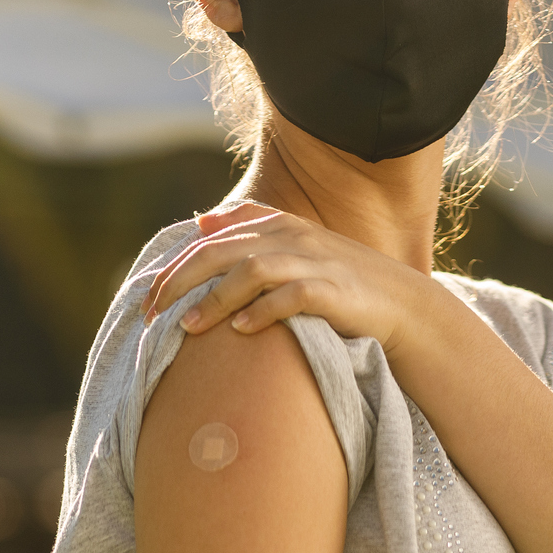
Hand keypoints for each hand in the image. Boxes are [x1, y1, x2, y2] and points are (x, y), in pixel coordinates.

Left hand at [144, 202, 438, 353]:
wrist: (403, 305)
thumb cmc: (342, 282)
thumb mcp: (295, 248)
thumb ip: (250, 233)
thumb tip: (200, 221)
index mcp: (280, 225)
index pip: (215, 237)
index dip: (178, 263)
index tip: (150, 294)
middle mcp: (293, 238)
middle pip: (222, 251)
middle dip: (181, 279)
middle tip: (153, 312)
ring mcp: (314, 263)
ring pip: (250, 271)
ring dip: (214, 299)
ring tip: (187, 327)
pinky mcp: (333, 291)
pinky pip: (291, 297)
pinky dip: (261, 312)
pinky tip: (240, 330)